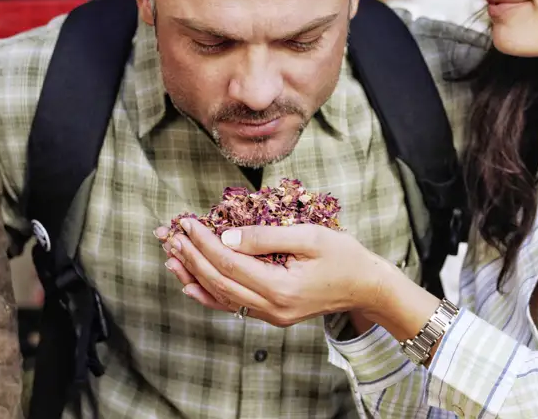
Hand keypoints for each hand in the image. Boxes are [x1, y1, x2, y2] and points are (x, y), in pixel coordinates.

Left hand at [155, 218, 394, 327]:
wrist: (366, 287)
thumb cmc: (344, 256)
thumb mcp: (309, 237)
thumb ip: (267, 237)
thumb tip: (227, 236)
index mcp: (280, 288)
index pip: (229, 263)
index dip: (204, 242)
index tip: (187, 222)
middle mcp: (271, 308)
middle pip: (219, 281)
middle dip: (192, 257)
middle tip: (170, 236)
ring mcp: (271, 315)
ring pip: (221, 296)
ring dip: (194, 275)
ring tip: (171, 257)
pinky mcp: (273, 314)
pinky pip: (233, 306)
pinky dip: (209, 294)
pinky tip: (191, 285)